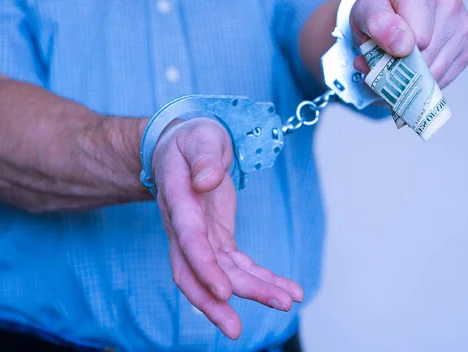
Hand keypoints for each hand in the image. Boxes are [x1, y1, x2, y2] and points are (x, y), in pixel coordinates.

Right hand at [152, 118, 303, 339]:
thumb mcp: (201, 137)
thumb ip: (204, 158)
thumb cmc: (192, 140)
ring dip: (251, 292)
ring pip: (221, 275)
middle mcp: (185, 227)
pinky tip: (288, 289)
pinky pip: (238, 265)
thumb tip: (207, 181)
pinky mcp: (217, 239)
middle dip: (215, 304)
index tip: (225, 292)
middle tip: (239, 330)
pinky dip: (262, 279)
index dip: (205, 267)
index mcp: (179, 201)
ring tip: (286, 303)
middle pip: (194, 273)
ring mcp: (200, 237)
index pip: (189, 240)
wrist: (181, 149)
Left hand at [350, 0, 467, 87]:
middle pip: (427, 55)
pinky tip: (415, 65)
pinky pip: (445, 76)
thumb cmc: (379, 7)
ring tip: (399, 60)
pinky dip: (426, 79)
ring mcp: (463, 23)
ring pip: (436, 69)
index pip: (418, 36)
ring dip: (413, 76)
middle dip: (402, 66)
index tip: (383, 48)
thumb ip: (377, 24)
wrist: (393, 5)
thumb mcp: (365, 10)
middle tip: (385, 58)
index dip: (397, 52)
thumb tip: (402, 46)